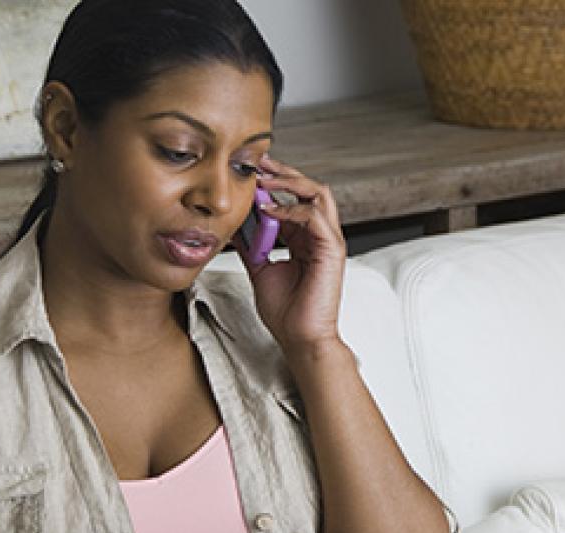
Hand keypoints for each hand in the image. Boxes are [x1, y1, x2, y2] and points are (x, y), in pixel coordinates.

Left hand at [244, 155, 346, 351]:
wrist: (300, 338)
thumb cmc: (287, 312)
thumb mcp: (259, 268)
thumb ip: (251, 245)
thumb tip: (233, 224)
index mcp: (305, 239)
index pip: (293, 197)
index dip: (272, 182)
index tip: (247, 173)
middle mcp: (319, 235)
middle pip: (309, 188)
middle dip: (282, 172)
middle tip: (256, 163)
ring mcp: (328, 241)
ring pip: (318, 193)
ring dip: (289, 182)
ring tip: (263, 179)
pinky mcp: (332, 249)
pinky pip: (315, 216)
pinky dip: (291, 208)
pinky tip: (269, 210)